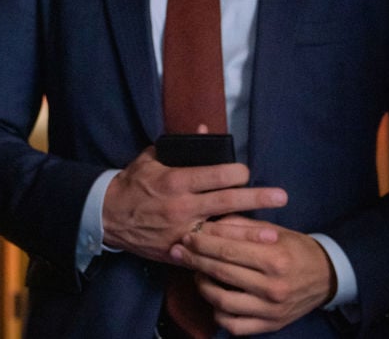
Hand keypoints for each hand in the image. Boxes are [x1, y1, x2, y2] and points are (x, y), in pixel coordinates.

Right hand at [102, 147, 286, 263]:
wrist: (107, 215)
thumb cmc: (132, 183)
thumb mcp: (152, 157)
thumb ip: (180, 145)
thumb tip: (205, 128)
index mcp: (176, 181)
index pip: (215, 175)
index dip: (236, 172)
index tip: (247, 171)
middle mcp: (182, 207)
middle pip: (226, 202)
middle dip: (256, 199)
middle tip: (281, 197)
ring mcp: (180, 232)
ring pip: (221, 234)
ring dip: (248, 234)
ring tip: (273, 236)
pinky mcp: (177, 252)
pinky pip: (205, 256)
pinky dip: (224, 257)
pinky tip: (245, 259)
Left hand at [168, 215, 334, 334]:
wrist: (326, 276)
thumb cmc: (295, 248)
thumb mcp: (274, 230)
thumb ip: (241, 227)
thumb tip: (208, 225)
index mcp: (274, 258)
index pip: (228, 250)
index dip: (203, 243)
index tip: (187, 236)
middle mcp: (272, 286)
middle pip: (222, 273)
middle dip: (195, 260)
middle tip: (179, 251)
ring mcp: (270, 310)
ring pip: (222, 302)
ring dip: (203, 286)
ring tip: (197, 273)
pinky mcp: (270, 326)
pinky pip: (234, 325)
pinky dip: (219, 313)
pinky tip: (215, 298)